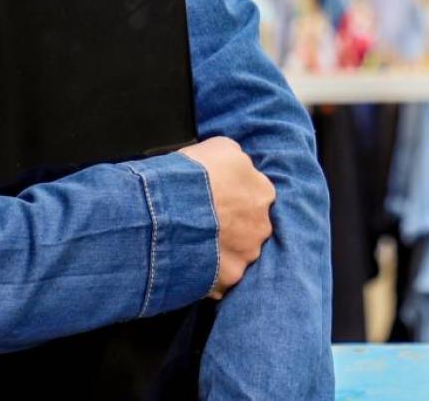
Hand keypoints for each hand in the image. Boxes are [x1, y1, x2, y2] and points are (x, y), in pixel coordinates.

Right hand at [177, 136, 275, 298]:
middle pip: (250, 228)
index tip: (219, 200)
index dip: (235, 197)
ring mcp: (246, 255)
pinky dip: (205, 275)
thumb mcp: (220, 148)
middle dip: (232, 227)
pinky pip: (218, 280)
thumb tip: (236, 169)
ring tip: (192, 245)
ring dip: (219, 252)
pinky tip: (188, 265)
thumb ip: (237, 162)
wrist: (166, 211)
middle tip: (206, 225)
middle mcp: (262, 226)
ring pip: (236, 255)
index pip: (256, 195)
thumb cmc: (191, 176)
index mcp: (263, 192)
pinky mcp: (227, 280)